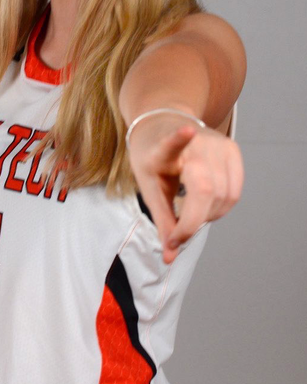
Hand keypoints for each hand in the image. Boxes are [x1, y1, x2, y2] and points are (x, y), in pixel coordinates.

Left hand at [127, 117, 243, 264]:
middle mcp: (195, 143)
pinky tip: (206, 204)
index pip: (172, 144)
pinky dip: (222, 206)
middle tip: (179, 230)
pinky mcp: (233, 149)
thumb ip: (162, 222)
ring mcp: (217, 144)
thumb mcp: (149, 188)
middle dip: (195, 221)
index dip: (179, 138)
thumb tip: (170, 258)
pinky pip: (235, 191)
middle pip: (206, 189)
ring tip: (191, 213)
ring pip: (226, 195)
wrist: (162, 124)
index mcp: (164, 149)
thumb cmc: (153, 159)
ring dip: (210, 216)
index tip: (187, 130)